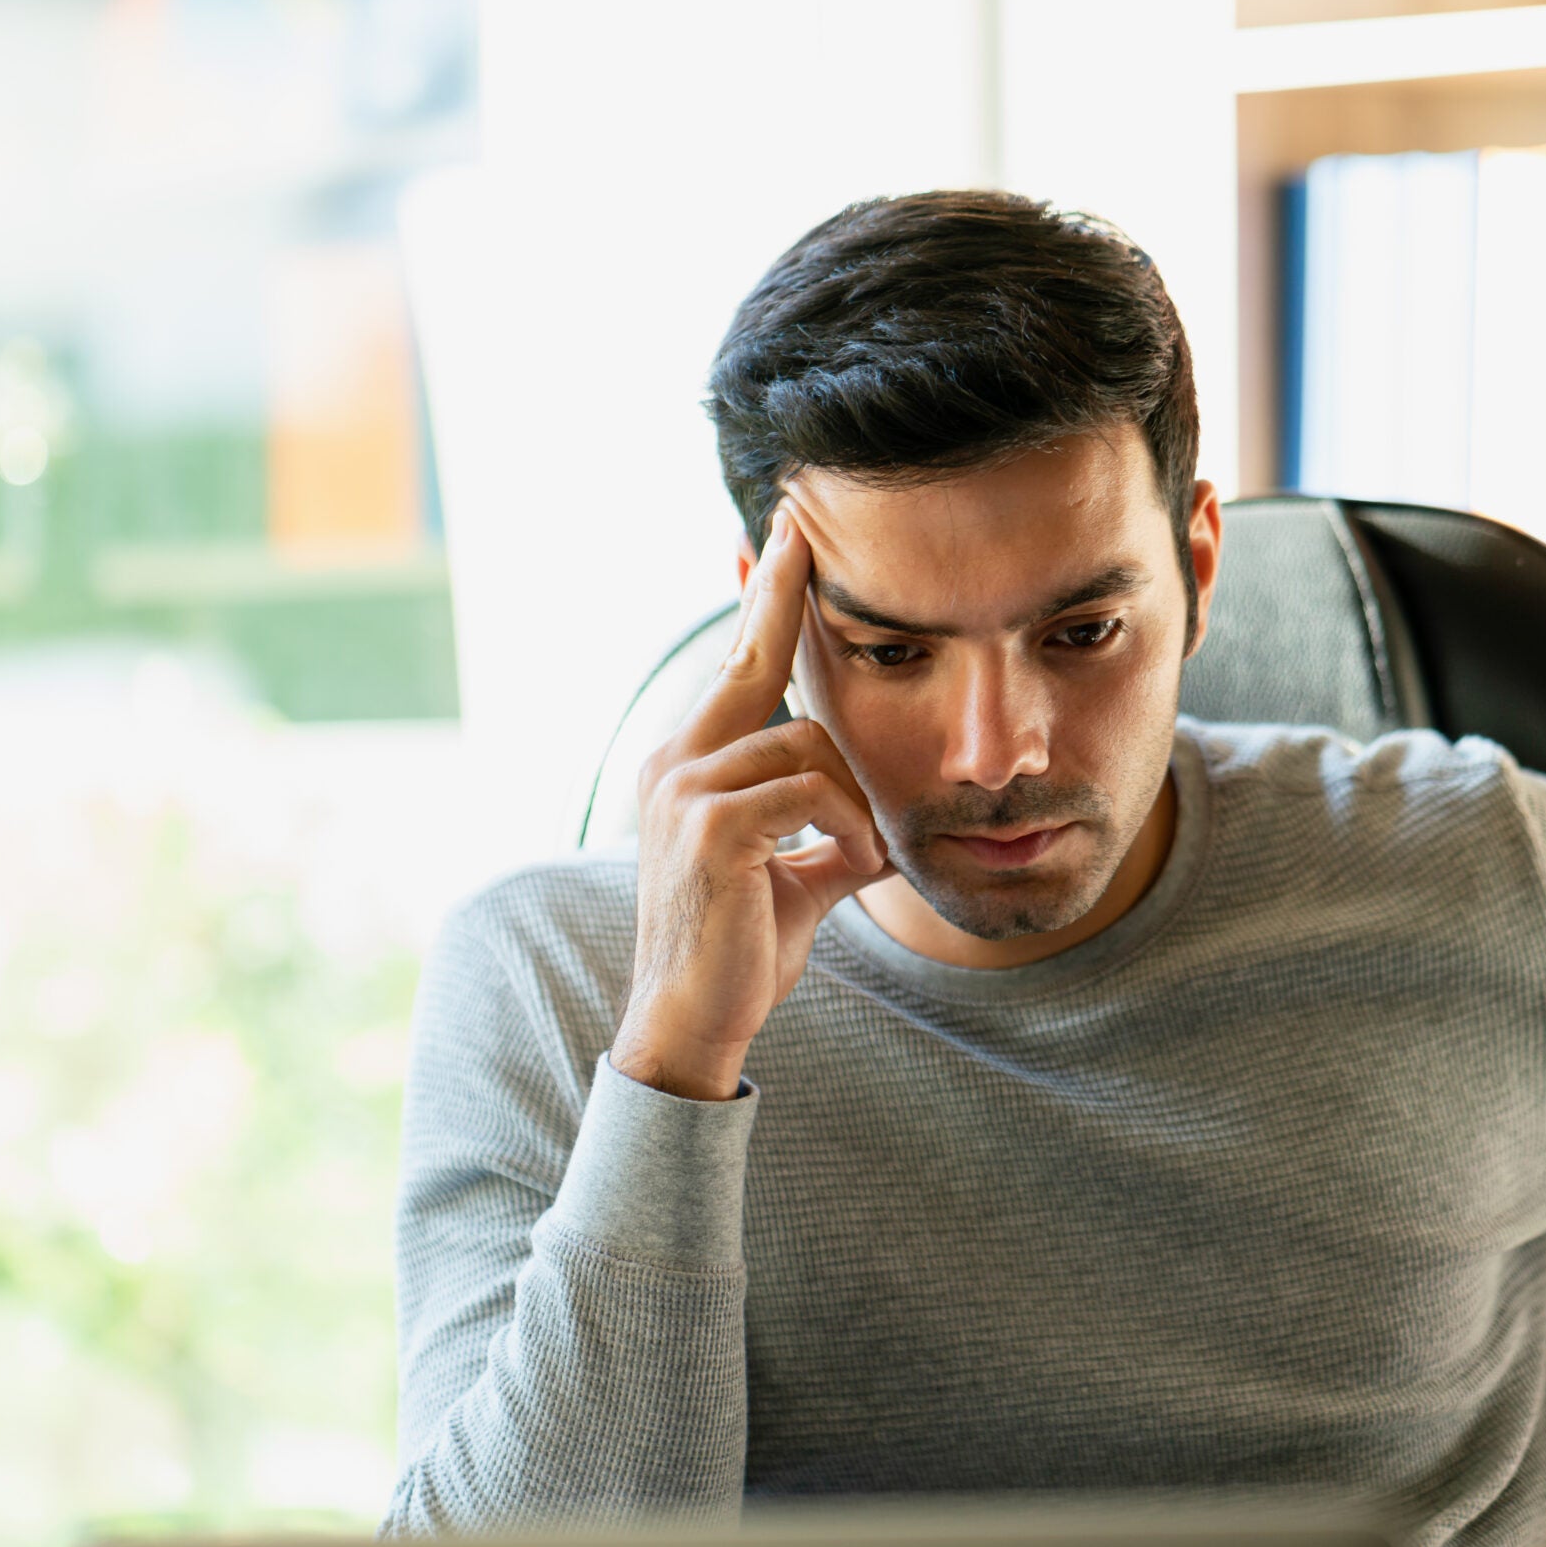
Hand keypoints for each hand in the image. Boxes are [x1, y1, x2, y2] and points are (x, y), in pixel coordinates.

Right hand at [611, 506, 887, 1100]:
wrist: (692, 1020)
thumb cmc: (740, 951)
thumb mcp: (791, 876)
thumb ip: (823, 834)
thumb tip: (869, 831)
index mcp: (689, 766)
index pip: (736, 669)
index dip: (762, 601)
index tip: (781, 537)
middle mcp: (675, 763)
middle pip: (751, 662)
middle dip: (783, 593)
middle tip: (802, 526)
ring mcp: (685, 790)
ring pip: (808, 745)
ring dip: (854, 803)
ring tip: (859, 857)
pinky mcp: (710, 826)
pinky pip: (809, 794)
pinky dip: (847, 830)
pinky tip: (851, 868)